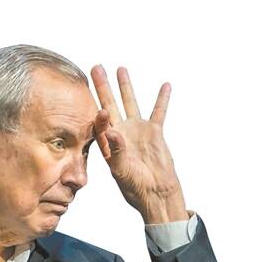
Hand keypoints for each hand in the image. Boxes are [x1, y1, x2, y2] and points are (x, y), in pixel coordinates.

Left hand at [90, 65, 188, 223]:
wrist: (155, 193)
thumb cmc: (135, 186)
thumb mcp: (122, 170)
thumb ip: (117, 151)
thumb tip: (113, 132)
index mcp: (108, 144)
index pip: (99, 123)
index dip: (97, 113)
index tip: (96, 105)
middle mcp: (120, 134)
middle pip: (110, 105)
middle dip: (102, 87)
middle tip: (95, 68)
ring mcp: (137, 131)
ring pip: (130, 103)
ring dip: (125, 87)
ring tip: (120, 69)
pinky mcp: (154, 132)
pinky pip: (158, 111)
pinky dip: (162, 99)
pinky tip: (165, 85)